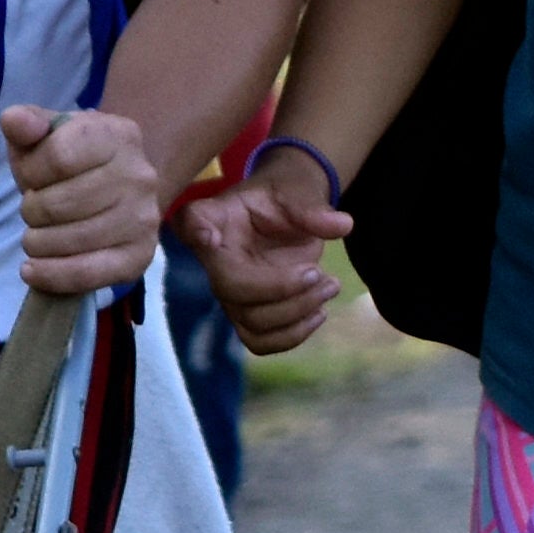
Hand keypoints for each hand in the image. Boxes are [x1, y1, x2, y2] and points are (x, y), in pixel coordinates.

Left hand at [2, 105, 165, 296]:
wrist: (115, 188)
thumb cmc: (72, 160)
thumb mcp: (48, 134)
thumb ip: (27, 123)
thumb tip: (13, 120)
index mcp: (118, 134)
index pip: (58, 157)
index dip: (30, 172)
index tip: (31, 177)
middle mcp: (140, 175)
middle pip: (59, 204)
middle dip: (32, 211)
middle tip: (35, 210)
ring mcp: (144, 219)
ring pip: (69, 241)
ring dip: (37, 243)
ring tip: (38, 236)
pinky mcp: (140, 257)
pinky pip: (86, 275)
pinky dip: (51, 276)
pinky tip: (33, 270)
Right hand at [180, 159, 349, 353]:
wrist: (288, 216)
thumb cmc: (283, 198)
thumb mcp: (298, 191)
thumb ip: (313, 207)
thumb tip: (342, 225)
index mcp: (217, 217)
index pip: (191, 221)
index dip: (195, 231)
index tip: (208, 235)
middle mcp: (214, 258)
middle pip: (230, 287)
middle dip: (281, 288)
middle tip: (317, 272)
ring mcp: (229, 291)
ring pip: (250, 321)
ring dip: (296, 312)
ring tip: (330, 285)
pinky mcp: (247, 314)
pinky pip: (260, 341)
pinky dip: (293, 336)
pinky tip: (319, 312)